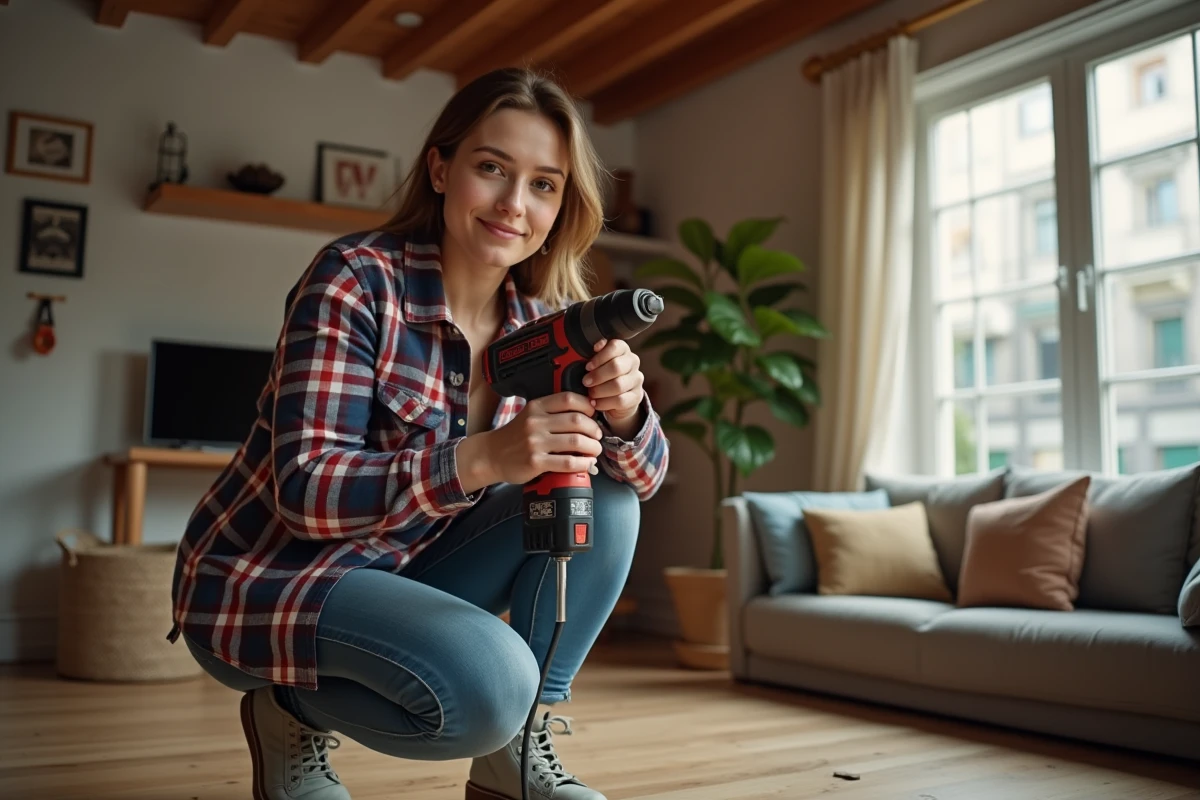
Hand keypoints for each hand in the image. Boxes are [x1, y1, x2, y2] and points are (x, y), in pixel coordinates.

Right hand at [457, 392, 603, 489]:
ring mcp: (535, 443)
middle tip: (597, 436)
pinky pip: (567, 462)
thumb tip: (586, 416)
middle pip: (577, 420)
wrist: (491, 455)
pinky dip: (583, 463)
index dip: (587, 405)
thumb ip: (552, 413)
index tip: (593, 414)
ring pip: (576, 441)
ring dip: (592, 447)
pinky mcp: (535, 462)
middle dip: (594, 429)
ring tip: (594, 450)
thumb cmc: (514, 437)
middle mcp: (536, 422)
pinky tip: (586, 464)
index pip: (569, 399)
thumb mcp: (529, 416)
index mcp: (536, 407)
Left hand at [583, 338, 644, 426]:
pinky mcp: (637, 396)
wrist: (616, 400)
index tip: (588, 366)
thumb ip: (592, 357)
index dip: (599, 357)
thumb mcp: (597, 365)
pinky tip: (596, 403)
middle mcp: (633, 362)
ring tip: (590, 394)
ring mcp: (636, 379)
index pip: (615, 346)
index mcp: (623, 350)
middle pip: (616, 366)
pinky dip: (604, 403)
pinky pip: (620, 400)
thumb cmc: (603, 378)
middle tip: (586, 382)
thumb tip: (585, 350)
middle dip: (597, 376)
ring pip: (618, 385)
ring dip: (600, 390)